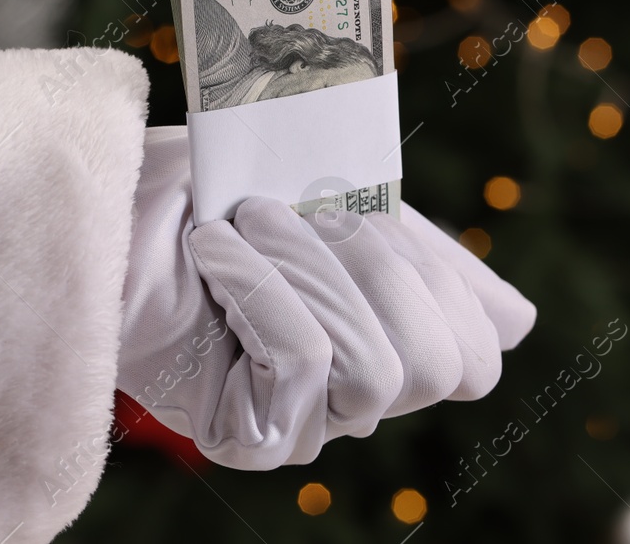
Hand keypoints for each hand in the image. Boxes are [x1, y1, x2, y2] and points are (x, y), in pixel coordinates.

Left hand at [117, 126, 535, 470]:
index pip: (476, 353)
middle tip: (299, 208)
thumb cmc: (208, 193)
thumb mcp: (334, 202)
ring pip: (381, 375)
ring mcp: (304, 422)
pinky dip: (263, 292)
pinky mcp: (250, 435)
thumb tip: (518, 323)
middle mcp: (353, 395)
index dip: (433, 277)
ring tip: (248, 223)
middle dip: (376, 266)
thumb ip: (420, 257)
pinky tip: (213, 254)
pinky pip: (306, 370)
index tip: (359, 207)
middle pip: (443, 367)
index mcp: (383, 337)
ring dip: (311, 273)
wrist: (110, 203)